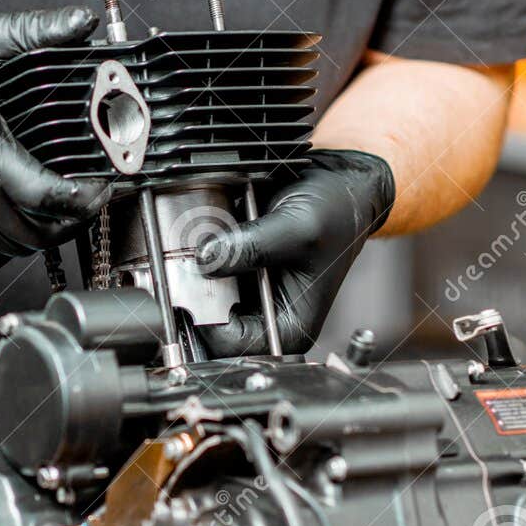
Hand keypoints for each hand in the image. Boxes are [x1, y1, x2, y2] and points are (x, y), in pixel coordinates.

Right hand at [0, 9, 110, 274]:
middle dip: (72, 221)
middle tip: (88, 199)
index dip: (84, 199)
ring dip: (41, 237)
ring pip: (11, 250)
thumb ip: (35, 30)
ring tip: (58, 211)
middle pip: (34, 233)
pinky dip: (5, 250)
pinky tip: (17, 225)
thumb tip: (81, 19)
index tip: (103, 188)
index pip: (46, 197)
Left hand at [197, 150, 394, 355]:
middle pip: (212, 322)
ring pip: (202, 294)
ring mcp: (248, 291)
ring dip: (192, 270)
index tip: (188, 292)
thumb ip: (251, 248)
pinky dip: (197, 251)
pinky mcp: (236, 269)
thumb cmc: (337, 214)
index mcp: (290, 326)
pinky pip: (203, 269)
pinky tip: (205, 232)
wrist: (339, 180)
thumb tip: (206, 260)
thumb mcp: (298, 230)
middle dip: (195, 292)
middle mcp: (266, 314)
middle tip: (185, 263)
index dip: (206, 321)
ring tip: (198, 243)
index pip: (232, 344)